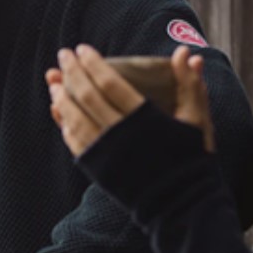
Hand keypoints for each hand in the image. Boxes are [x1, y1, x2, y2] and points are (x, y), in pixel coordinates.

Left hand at [45, 45, 214, 154]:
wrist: (181, 203)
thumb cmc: (191, 158)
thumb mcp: (197, 119)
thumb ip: (190, 84)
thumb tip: (186, 52)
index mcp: (144, 118)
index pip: (110, 83)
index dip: (94, 64)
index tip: (82, 49)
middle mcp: (120, 134)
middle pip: (87, 96)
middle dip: (72, 73)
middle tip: (63, 56)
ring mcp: (106, 153)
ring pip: (75, 118)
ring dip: (62, 97)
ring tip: (55, 81)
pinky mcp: (98, 169)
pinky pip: (75, 142)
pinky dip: (65, 124)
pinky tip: (61, 112)